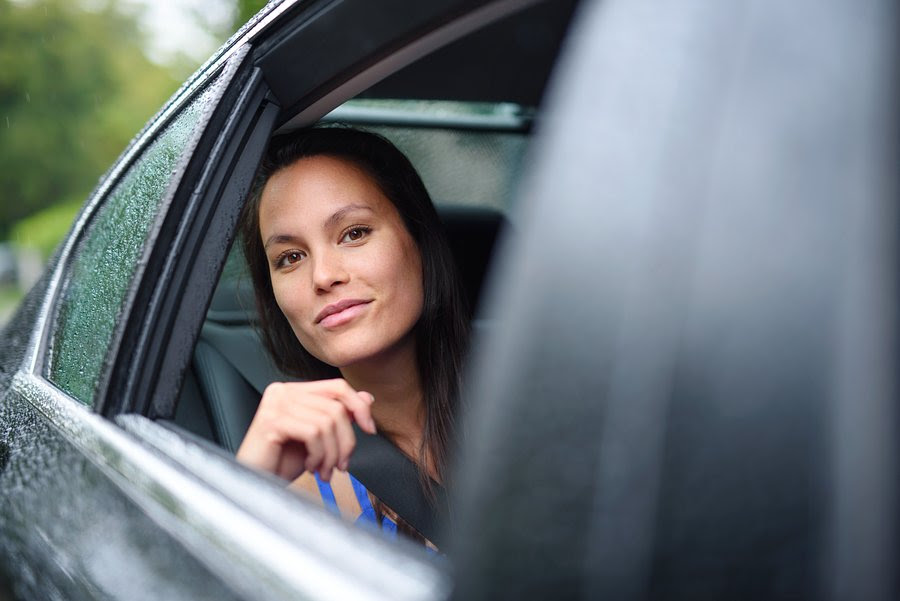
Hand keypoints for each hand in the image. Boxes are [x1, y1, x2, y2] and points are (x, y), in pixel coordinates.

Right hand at [236, 378, 375, 482]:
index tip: (369, 429)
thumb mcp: (318, 438)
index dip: (359, 406)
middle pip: (336, 407)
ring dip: (332, 454)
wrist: (254, 484)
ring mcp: (275, 404)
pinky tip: (310, 467)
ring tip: (324, 471)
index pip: (337, 387)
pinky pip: (313, 433)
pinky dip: (319, 455)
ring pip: (327, 422)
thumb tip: (367, 397)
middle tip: (341, 465)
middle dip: (346, 441)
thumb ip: (338, 415)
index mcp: (293, 391)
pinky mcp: (271, 421)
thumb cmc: (281, 463)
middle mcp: (282, 391)